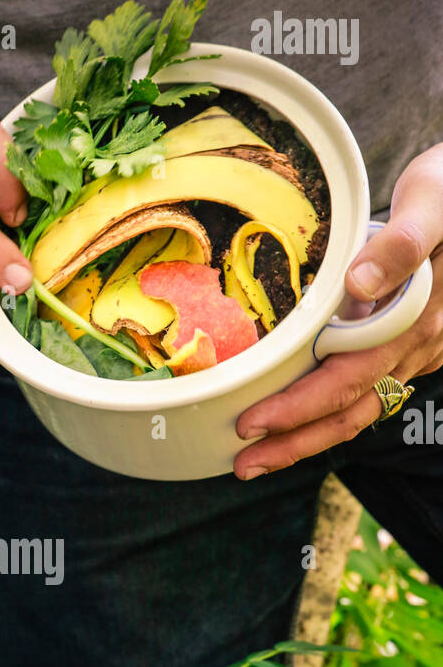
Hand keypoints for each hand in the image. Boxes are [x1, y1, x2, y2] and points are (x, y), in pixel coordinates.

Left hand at [234, 145, 442, 478]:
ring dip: (309, 438)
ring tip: (259, 457)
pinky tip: (297, 422)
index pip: (347, 380)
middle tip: (243, 464)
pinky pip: (370, 392)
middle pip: (350, 411)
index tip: (250, 424)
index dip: (297, 409)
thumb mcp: (430, 201)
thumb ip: (400, 244)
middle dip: (293, 442)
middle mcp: (417, 345)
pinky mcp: (413, 345)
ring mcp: (418, 350)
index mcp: (414, 319)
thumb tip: (358, 284)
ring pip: (361, 410)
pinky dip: (330, 414)